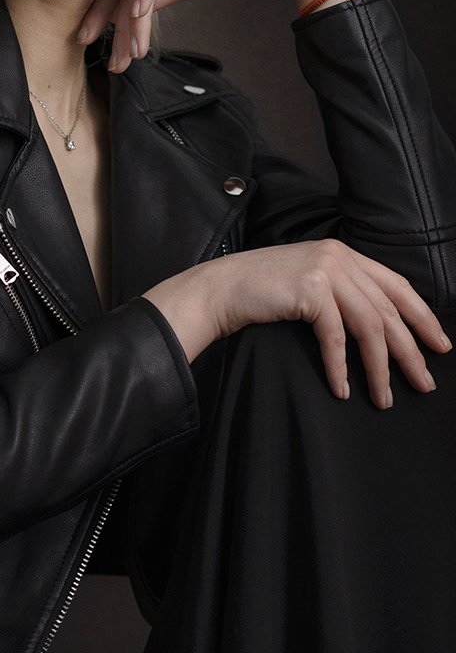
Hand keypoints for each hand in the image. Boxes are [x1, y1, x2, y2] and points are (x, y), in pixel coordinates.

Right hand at [144, 239, 451, 408]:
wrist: (219, 289)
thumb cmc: (261, 294)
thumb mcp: (309, 285)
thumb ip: (341, 293)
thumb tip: (380, 329)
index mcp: (344, 254)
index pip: (397, 286)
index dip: (423, 317)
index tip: (439, 346)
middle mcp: (339, 257)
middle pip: (389, 310)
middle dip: (410, 352)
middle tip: (424, 383)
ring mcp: (324, 269)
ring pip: (369, 326)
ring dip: (379, 368)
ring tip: (384, 398)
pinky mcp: (309, 288)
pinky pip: (335, 336)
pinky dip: (340, 367)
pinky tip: (342, 389)